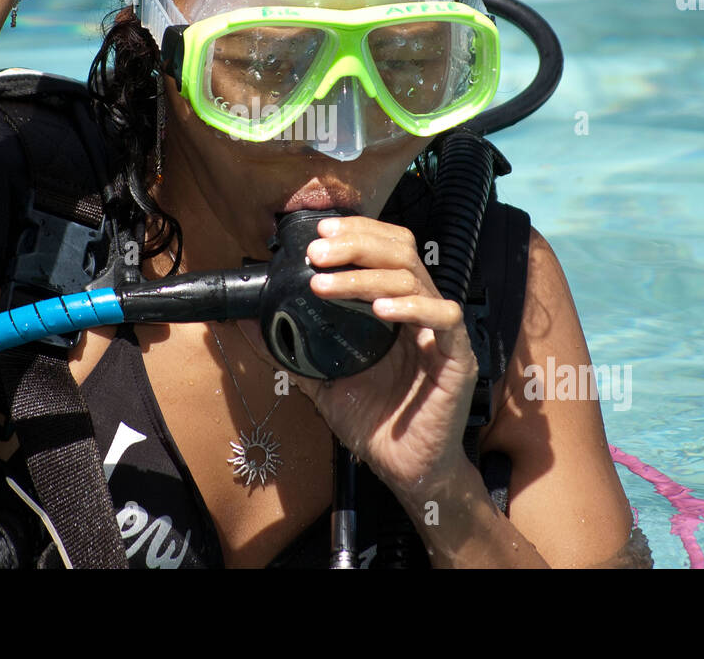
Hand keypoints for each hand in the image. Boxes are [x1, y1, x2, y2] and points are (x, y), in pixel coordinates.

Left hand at [233, 216, 477, 501]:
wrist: (406, 470)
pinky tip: (380, 310)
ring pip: (413, 278)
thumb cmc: (373, 422)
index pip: (386, 248)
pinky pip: (444, 318)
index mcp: (396, 307)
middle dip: (356, 244)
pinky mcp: (457, 357)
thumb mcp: (322, 380)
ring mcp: (441, 332)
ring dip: (365, 275)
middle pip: (400, 252)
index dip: (357, 232)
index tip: (319, 232)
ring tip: (325, 283)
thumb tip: (246, 321)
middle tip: (316, 253)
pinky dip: (412, 307)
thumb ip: (290, 348)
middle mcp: (421, 311)